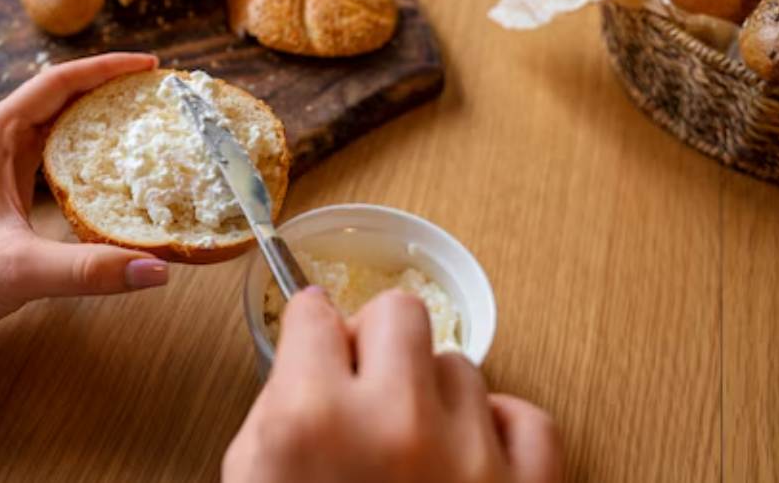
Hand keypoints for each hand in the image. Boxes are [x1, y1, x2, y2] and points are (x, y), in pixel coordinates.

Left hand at [0, 53, 167, 340]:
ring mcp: (1, 158)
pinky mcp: (8, 182)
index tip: (150, 67)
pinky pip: (55, 149)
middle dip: (112, 88)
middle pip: (63, 94)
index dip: (106, 69)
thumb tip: (158, 269)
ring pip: (61, 120)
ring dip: (102, 115)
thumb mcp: (21, 271)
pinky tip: (119, 160)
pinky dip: (89, 146)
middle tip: (160, 93)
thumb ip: (89, 269)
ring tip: (149, 116)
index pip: (57, 83)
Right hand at [223, 289, 562, 482]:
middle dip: (377, 343)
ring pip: (460, 367)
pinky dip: (499, 432)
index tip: (315, 344)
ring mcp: (468, 459)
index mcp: (310, 420)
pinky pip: (528, 418)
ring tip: (413, 450)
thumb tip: (310, 354)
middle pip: (398, 312)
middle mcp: (393, 425)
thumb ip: (276, 407)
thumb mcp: (250, 477)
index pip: (313, 312)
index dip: (310, 331)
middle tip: (366, 388)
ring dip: (434, 398)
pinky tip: (468, 456)